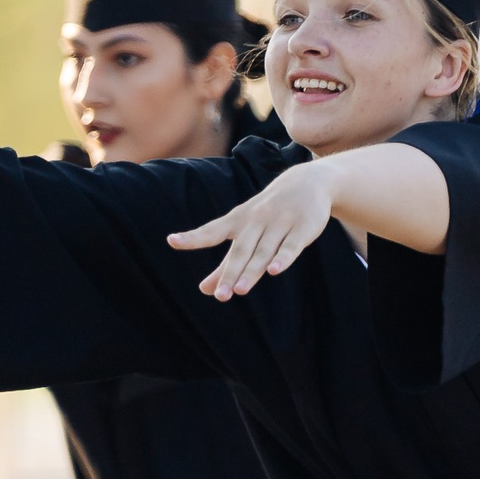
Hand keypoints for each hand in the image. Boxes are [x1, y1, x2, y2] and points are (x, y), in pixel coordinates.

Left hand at [167, 161, 333, 300]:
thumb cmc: (268, 214)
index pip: (212, 231)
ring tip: (240, 291)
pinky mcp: (302, 228)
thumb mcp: (245, 234)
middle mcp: (256, 221)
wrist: (307, 182)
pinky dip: (283, 259)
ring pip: (263, 251)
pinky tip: (274, 271)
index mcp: (238, 221)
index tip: (172, 240)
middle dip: (230, 273)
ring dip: (251, 270)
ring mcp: (280, 223)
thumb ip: (226, 264)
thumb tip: (204, 290)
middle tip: (219, 296)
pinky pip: (291, 246)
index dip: (193, 238)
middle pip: (240, 250)